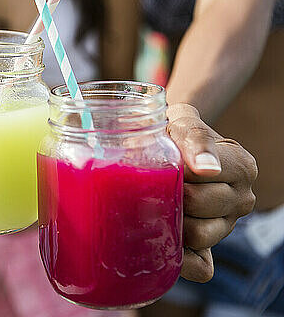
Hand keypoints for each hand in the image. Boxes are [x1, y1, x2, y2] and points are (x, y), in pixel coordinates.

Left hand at [167, 103, 256, 282]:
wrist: (165, 143)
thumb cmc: (173, 131)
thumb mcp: (183, 122)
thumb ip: (195, 139)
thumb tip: (207, 171)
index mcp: (241, 167)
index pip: (205, 179)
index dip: (175, 171)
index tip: (161, 160)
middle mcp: (240, 199)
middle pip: (200, 207)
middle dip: (169, 194)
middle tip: (149, 183)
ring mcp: (226, 225)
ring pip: (199, 237)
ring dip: (171, 222)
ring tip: (152, 204)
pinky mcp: (209, 248)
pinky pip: (200, 268)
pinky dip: (179, 260)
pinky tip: (160, 242)